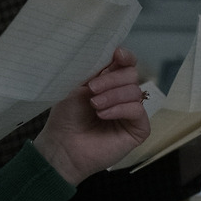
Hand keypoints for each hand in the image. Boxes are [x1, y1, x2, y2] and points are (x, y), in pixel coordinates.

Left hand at [32, 47, 150, 184]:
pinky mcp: (138, 129)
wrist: (62, 146)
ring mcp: (131, 112)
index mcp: (108, 82)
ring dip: (112, 96)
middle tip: (92, 90)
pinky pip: (137, 110)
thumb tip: (115, 53)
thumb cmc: (66, 118)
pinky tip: (103, 115)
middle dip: (111, 79)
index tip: (117, 55)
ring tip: (94, 106)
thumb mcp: (77, 87)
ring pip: (134, 91)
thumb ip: (97, 71)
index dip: (125, 57)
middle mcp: (122, 95)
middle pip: (131, 74)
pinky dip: (120, 109)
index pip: (126, 64)